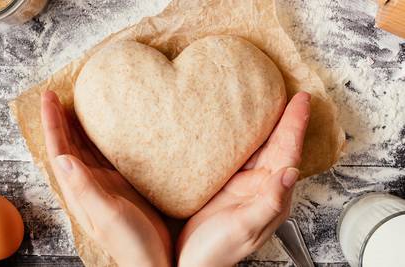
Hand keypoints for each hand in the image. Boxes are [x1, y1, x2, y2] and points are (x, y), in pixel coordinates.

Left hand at [41, 91, 170, 266]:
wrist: (153, 257)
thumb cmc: (131, 242)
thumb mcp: (108, 215)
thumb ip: (86, 189)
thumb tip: (62, 159)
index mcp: (79, 191)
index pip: (59, 151)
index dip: (53, 125)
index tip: (49, 99)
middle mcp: (87, 184)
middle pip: (68, 146)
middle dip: (60, 120)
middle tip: (57, 94)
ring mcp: (104, 183)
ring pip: (84, 148)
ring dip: (77, 126)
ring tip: (75, 104)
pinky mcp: (120, 183)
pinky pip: (104, 155)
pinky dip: (98, 139)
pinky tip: (102, 128)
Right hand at [177, 92, 310, 266]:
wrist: (193, 259)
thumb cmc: (218, 250)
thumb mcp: (245, 228)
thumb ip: (269, 203)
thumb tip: (290, 175)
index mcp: (272, 196)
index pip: (289, 155)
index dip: (296, 128)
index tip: (302, 103)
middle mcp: (263, 187)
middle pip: (280, 146)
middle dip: (289, 121)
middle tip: (297, 97)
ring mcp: (246, 184)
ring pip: (263, 148)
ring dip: (272, 126)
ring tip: (276, 103)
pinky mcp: (228, 182)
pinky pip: (243, 154)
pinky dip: (249, 138)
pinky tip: (246, 127)